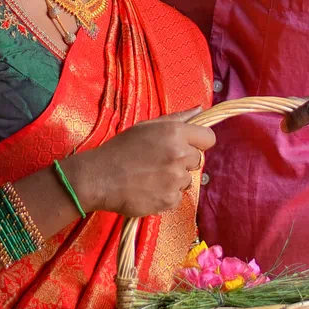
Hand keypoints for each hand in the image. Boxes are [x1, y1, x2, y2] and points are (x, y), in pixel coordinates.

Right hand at [67, 111, 214, 217]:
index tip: (187, 146)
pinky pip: (178, 196)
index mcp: (175, 133)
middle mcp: (179, 155)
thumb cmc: (121, 149)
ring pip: (187, 180)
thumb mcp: (146, 126)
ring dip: (174, 179)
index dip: (199, 142)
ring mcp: (176, 179)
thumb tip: (200, 109)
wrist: (99, 177)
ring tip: (151, 176)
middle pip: (197, 160)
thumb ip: (176, 118)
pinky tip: (149, 189)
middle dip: (183, 161)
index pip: (209, 138)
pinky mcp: (170, 200)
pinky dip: (166, 195)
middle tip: (160, 162)